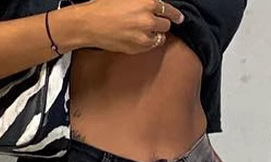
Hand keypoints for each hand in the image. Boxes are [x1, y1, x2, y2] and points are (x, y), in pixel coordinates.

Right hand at [66, 0, 184, 53]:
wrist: (91, 24)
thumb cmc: (105, 6)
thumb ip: (144, 2)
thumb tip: (154, 5)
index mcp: (148, 3)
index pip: (169, 10)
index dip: (175, 14)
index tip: (179, 17)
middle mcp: (149, 20)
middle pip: (166, 25)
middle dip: (162, 24)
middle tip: (154, 23)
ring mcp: (144, 36)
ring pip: (160, 38)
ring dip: (156, 35)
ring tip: (146, 31)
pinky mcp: (137, 48)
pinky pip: (150, 47)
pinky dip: (148, 43)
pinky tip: (139, 38)